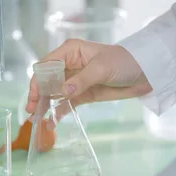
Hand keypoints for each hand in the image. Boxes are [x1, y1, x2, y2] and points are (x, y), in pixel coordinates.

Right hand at [27, 39, 151, 119]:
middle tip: (31, 111)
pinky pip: (65, 104)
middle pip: (46, 80)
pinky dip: (57, 112)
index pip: (46, 65)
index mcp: (70, 51)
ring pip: (52, 93)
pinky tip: (51, 123)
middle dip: (37, 95)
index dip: (38, 80)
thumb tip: (63, 91)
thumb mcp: (102, 68)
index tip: (35, 96)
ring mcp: (74, 80)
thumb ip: (82, 80)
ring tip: (36, 120)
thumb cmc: (123, 62)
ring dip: (44, 105)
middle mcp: (68, 65)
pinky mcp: (81, 94)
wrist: (144, 72)